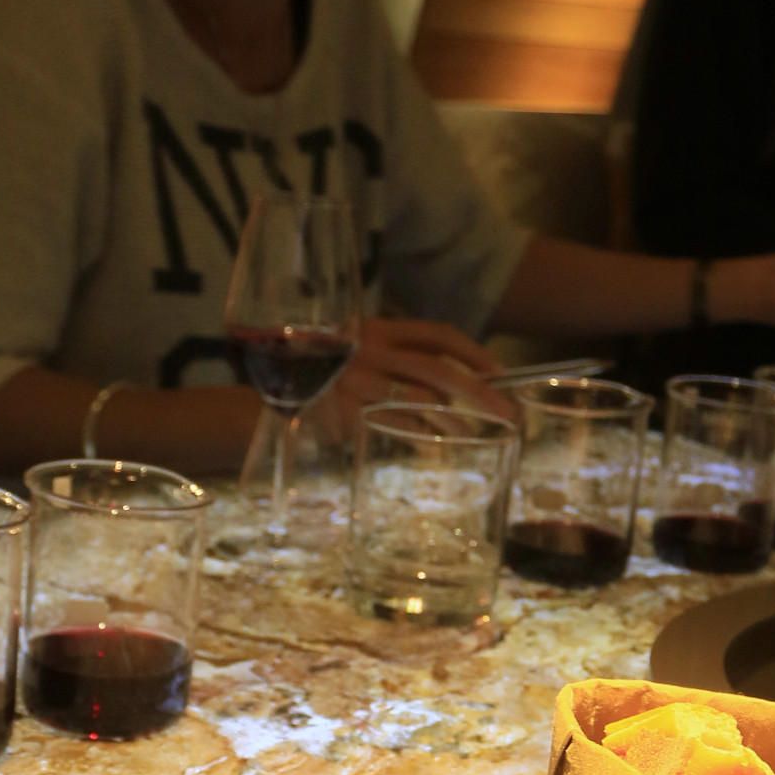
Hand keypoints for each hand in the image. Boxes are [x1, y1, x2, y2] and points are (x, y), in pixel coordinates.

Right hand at [320, 314, 516, 440]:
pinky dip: (419, 436)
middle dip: (479, 392)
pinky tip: (433, 445)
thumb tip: (450, 391)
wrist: (268, 377)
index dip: (473, 352)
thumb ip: (397, 358)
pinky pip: (394, 425)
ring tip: (472, 434)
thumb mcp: (358, 346)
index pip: (437, 335)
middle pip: (439, 370)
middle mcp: (371, 351)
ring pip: (420, 401)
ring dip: (453, 421)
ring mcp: (357, 381)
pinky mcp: (345, 410)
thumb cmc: (320, 365)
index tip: (500, 371)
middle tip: (506, 412)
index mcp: (378, 329)